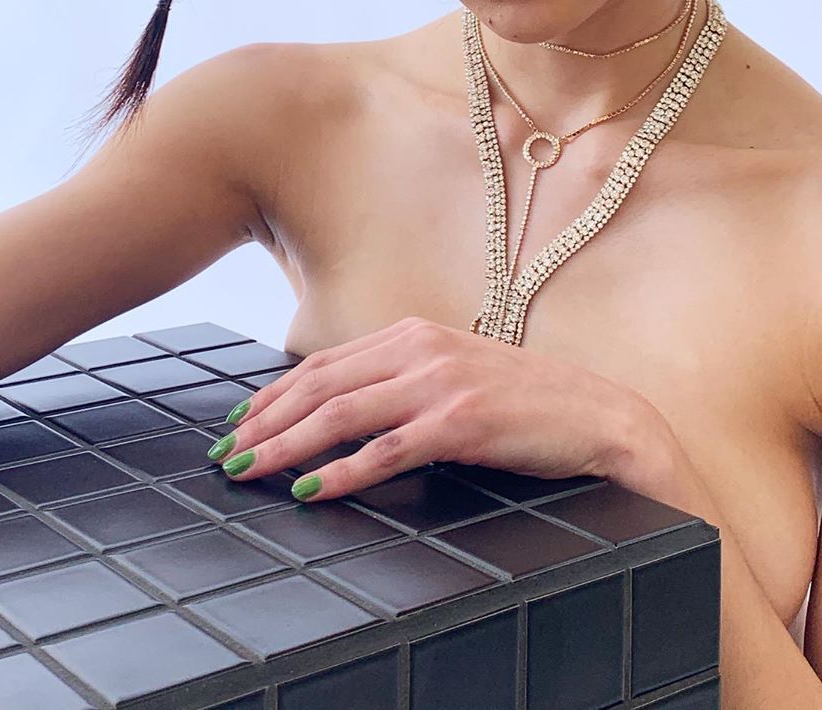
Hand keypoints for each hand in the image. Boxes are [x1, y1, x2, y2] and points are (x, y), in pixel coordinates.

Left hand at [207, 316, 658, 501]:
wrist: (595, 414)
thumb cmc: (521, 401)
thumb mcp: (452, 373)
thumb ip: (400, 380)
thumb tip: (339, 408)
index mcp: (411, 333)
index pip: (322, 364)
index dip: (272, 396)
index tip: (237, 424)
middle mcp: (418, 348)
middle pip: (319, 385)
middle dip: (264, 422)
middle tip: (226, 454)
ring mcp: (438, 383)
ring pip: (341, 414)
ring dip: (287, 445)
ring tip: (250, 470)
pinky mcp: (459, 422)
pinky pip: (386, 450)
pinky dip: (342, 471)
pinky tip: (311, 489)